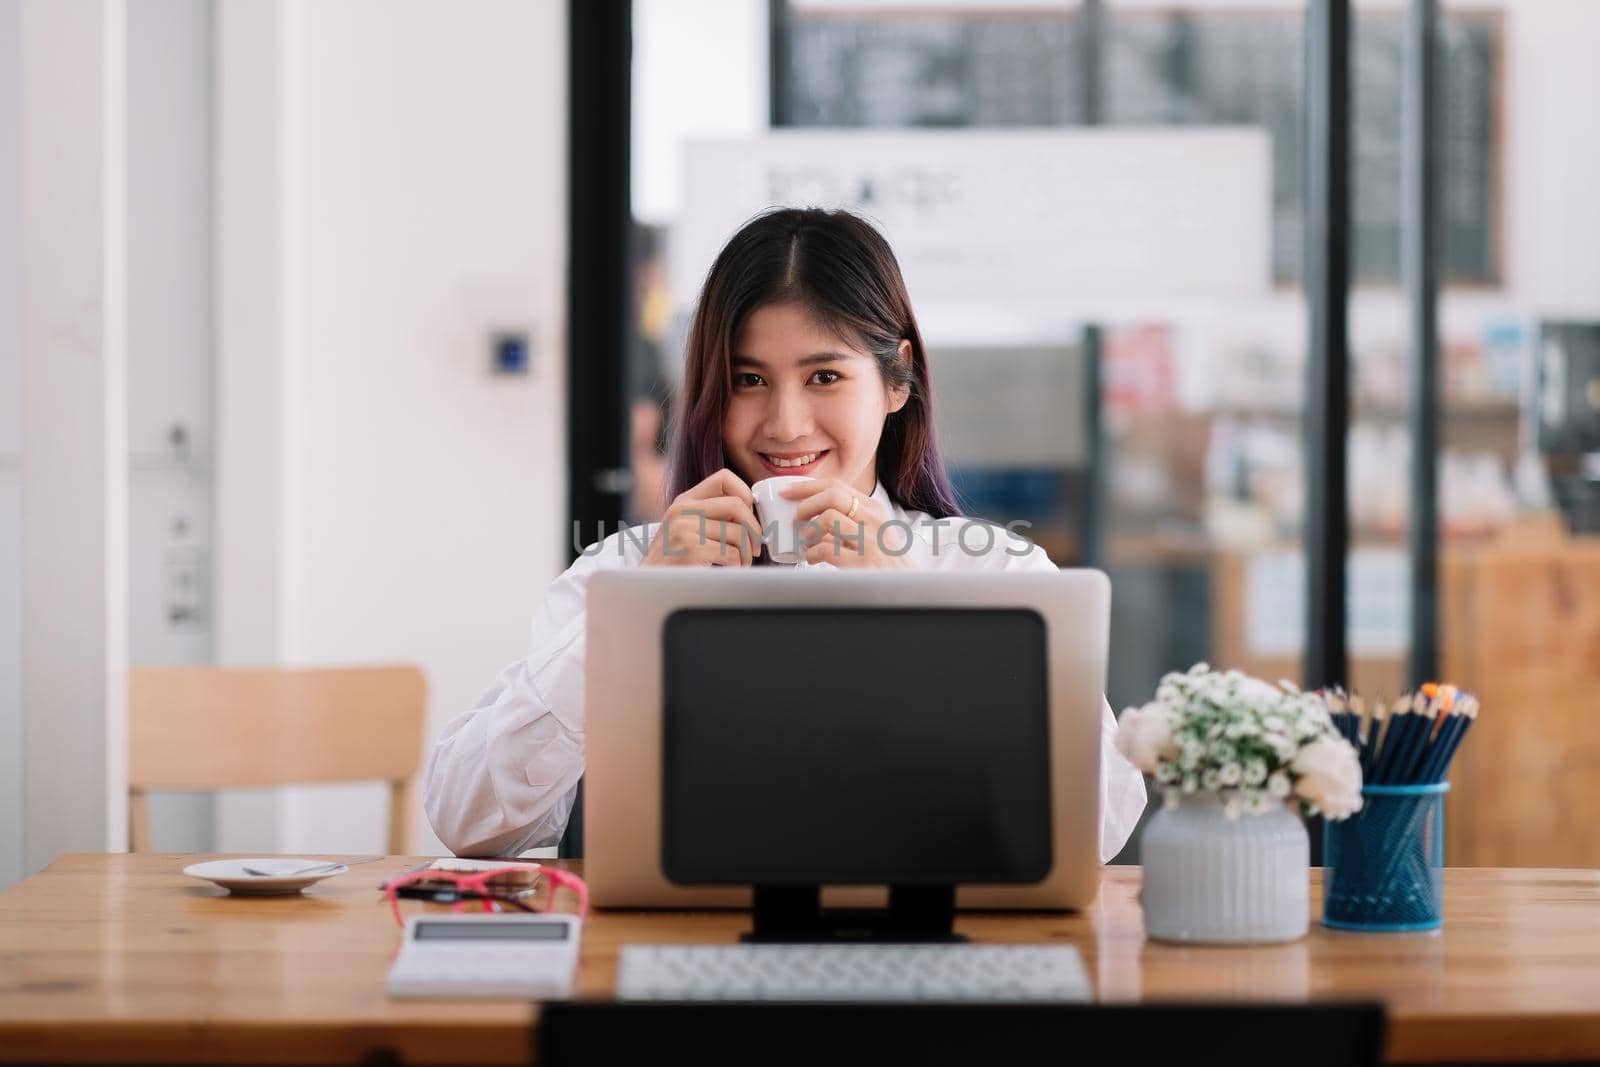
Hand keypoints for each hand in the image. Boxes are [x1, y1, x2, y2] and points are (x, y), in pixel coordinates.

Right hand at [642, 469, 760, 566]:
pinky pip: (731, 553)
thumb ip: (713, 515)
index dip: (746, 494)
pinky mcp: (690, 549)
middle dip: (754, 529)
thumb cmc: (674, 560)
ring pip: (738, 532)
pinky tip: (729, 570)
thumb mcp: (687, 527)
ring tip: (741, 563)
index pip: (724, 478)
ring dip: (747, 553)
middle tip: (755, 547)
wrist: (648, 586)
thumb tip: (753, 514)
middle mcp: (683, 510)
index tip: (749, 517)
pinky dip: (737, 565)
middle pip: (737, 505)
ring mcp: (684, 528)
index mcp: (685, 501)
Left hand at [783, 479, 913, 569]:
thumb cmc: (884, 560)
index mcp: (874, 508)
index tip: (787, 492)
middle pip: (831, 495)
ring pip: (828, 518)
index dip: (806, 486)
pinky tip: (812, 559)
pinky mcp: (864, 561)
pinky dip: (812, 553)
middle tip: (796, 519)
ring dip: (809, 531)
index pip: (836, 485)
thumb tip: (812, 514)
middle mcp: (874, 518)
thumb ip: (849, 519)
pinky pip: (826, 548)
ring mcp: (870, 539)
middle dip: (805, 504)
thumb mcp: (872, 531)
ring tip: (807, 543)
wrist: (907, 585)